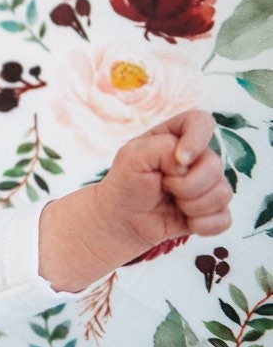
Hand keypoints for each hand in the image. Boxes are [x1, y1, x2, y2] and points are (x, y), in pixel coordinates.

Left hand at [39, 109, 232, 291]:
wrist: (123, 220)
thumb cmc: (126, 183)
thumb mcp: (132, 157)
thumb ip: (161, 147)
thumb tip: (187, 162)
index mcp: (176, 136)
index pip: (202, 121)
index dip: (197, 139)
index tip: (181, 159)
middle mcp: (197, 158)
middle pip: (215, 165)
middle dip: (187, 184)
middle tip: (164, 187)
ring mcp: (208, 184)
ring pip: (223, 194)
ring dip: (192, 205)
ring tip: (171, 203)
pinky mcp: (213, 210)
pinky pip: (224, 219)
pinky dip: (202, 224)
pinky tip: (184, 221)